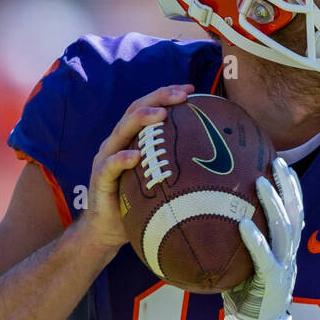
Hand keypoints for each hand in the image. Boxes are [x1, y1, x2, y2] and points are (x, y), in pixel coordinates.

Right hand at [76, 84, 194, 253]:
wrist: (108, 230)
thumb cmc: (138, 203)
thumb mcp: (161, 179)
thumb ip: (177, 165)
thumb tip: (219, 162)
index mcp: (132, 139)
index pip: (149, 108)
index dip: (167, 95)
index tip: (191, 89)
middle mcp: (118, 143)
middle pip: (135, 110)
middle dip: (159, 98)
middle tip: (181, 94)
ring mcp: (106, 159)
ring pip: (121, 131)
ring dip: (141, 120)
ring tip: (161, 114)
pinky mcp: (100, 179)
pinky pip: (110, 166)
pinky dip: (122, 159)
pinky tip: (135, 156)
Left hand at [222, 158, 304, 319]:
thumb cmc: (247, 301)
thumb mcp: (244, 268)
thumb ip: (237, 247)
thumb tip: (208, 221)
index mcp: (285, 250)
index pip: (293, 212)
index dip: (291, 188)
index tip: (282, 163)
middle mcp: (289, 255)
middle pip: (294, 213)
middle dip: (289, 186)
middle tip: (276, 161)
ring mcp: (284, 268)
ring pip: (284, 230)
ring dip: (273, 205)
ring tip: (260, 183)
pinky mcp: (273, 283)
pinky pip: (265, 257)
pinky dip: (255, 240)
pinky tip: (243, 224)